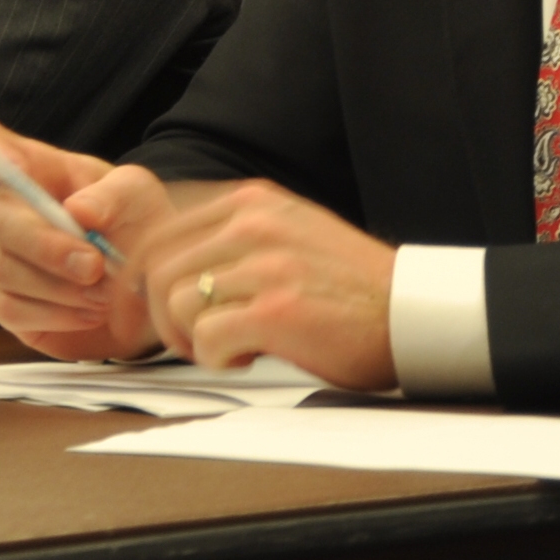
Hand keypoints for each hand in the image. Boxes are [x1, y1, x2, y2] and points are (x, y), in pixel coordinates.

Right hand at [0, 116, 170, 361]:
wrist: (152, 293)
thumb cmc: (139, 231)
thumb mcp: (140, 198)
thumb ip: (114, 195)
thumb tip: (78, 211)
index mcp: (38, 172)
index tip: (6, 165)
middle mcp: (12, 212)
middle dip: (44, 244)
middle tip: (94, 265)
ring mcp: (4, 260)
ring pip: (4, 269)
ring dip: (60, 287)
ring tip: (106, 294)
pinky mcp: (8, 305)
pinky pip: (11, 310)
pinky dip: (57, 315)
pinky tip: (89, 311)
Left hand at [131, 178, 399, 389]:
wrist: (415, 314)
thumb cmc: (348, 289)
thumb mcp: (288, 235)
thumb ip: (231, 239)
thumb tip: (160, 265)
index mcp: (252, 201)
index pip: (161, 231)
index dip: (144, 276)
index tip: (150, 307)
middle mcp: (254, 223)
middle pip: (157, 269)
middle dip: (162, 315)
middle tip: (193, 339)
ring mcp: (266, 264)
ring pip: (175, 302)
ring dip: (191, 338)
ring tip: (228, 347)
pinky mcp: (276, 310)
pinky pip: (206, 337)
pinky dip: (216, 358)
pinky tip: (248, 357)